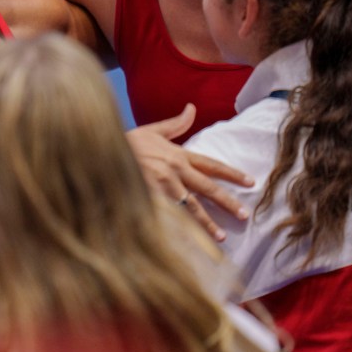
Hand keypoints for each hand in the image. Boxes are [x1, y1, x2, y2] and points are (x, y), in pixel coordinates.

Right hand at [126, 104, 252, 240]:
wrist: (101, 151)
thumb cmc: (126, 143)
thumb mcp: (152, 130)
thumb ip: (176, 123)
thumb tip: (192, 107)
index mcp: (178, 154)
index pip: (211, 165)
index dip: (231, 173)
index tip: (250, 182)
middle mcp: (174, 170)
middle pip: (207, 188)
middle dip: (227, 202)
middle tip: (244, 215)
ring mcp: (162, 186)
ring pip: (191, 207)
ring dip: (207, 223)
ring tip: (222, 237)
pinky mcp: (150, 199)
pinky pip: (170, 218)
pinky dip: (182, 231)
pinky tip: (192, 243)